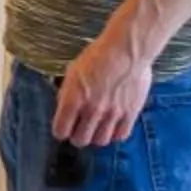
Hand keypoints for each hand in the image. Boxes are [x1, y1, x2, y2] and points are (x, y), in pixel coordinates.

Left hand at [53, 30, 154, 147]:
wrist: (126, 50)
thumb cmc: (98, 56)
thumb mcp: (72, 72)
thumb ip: (67, 93)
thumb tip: (64, 109)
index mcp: (73, 99)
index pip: (60, 131)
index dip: (61, 131)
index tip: (63, 128)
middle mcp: (91, 110)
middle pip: (80, 140)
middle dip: (77, 136)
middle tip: (80, 129)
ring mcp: (112, 113)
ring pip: (100, 141)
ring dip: (97, 136)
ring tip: (97, 127)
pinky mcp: (130, 113)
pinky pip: (120, 135)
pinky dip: (115, 133)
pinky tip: (113, 125)